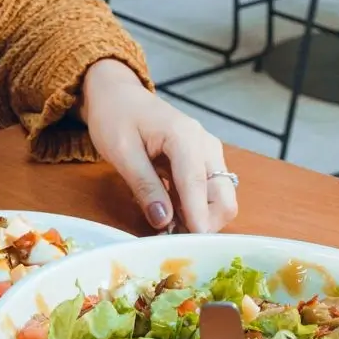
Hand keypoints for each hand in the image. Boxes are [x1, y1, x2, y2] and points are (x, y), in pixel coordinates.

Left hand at [80, 59, 237, 233]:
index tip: (192, 244)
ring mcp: (208, 153)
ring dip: (199, 218)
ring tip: (168, 230)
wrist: (117, 95)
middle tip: (173, 239)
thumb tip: (163, 221)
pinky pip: (207, 193)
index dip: (196, 217)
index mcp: (185, 136)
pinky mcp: (202, 162)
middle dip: (205, 222)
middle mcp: (205, 145)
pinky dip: (193, 209)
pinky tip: (170, 217)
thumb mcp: (121, 152)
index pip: (198, 183)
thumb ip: (144, 186)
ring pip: (219, 197)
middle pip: (223, 195)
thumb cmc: (115, 117)